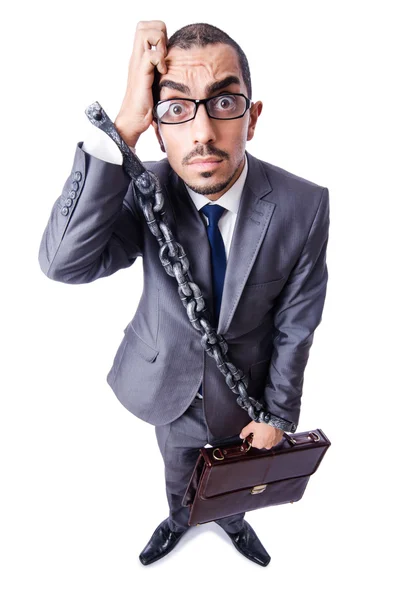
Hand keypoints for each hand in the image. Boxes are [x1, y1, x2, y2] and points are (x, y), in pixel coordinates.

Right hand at [115, 20, 167, 146]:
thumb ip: (160, 71)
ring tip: (164, 61)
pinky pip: (151, 55)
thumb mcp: (154, 83)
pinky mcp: (141, 75)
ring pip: (146, 33)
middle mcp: (136, 58)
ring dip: (160, 43)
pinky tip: (164, 73)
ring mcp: (137, 65)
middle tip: (165, 52)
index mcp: (139, 58)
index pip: (145, 28)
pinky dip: (160, 60)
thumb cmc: (145, 106)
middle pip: (143, 25)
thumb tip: (177, 67)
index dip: (158, 32)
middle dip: (159, 32)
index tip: (166, 50)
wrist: (133, 121)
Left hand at [239, 421, 283, 449]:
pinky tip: (271, 429)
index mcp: (258, 444)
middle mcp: (266, 446)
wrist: (275, 419)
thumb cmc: (262, 423)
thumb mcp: (251, 426)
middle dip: (260, 437)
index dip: (252, 437)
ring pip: (268, 441)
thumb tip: (241, 436)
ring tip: (266, 428)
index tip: (254, 431)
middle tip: (260, 429)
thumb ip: (245, 432)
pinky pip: (274, 439)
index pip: (253, 443)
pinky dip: (273, 435)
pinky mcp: (279, 439)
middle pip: (260, 443)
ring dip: (266, 437)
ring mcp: (274, 443)